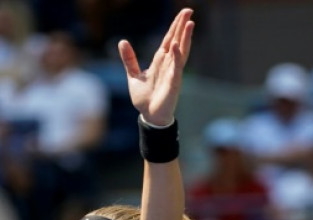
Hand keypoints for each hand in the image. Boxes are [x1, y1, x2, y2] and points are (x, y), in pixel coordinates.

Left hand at [118, 8, 193, 125]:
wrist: (148, 116)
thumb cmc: (145, 97)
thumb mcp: (133, 75)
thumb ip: (129, 59)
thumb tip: (122, 41)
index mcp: (160, 61)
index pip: (168, 39)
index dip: (174, 26)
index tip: (182, 13)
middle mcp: (169, 64)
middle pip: (177, 41)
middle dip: (182, 26)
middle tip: (188, 10)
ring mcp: (172, 73)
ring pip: (180, 52)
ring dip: (185, 38)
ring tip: (190, 23)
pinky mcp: (173, 83)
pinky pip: (176, 68)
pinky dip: (177, 56)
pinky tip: (177, 46)